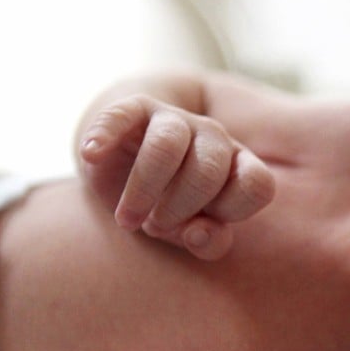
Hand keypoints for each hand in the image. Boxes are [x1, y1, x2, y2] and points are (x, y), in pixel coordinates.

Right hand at [77, 94, 274, 259]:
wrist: (131, 167)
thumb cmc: (171, 207)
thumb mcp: (190, 231)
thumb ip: (207, 241)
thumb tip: (199, 234)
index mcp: (238, 167)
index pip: (257, 184)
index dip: (231, 212)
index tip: (198, 228)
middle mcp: (214, 138)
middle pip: (209, 170)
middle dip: (179, 208)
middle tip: (154, 227)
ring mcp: (175, 119)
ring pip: (167, 146)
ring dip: (143, 190)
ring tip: (127, 219)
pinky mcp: (134, 109)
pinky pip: (120, 115)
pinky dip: (106, 133)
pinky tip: (92, 154)